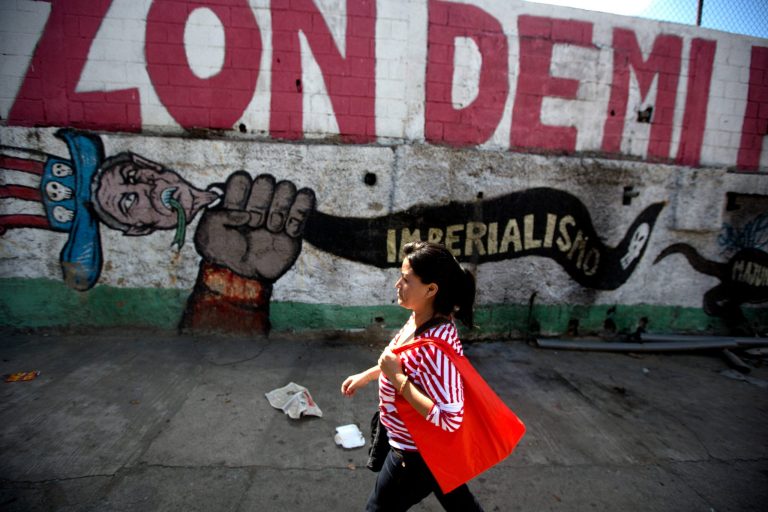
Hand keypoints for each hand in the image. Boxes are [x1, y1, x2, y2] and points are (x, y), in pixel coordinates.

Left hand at [194, 172, 315, 281]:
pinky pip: (307, 199)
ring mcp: (278, 209)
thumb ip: (216, 217)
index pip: (242, 177)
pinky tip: (289, 232)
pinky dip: (299, 214)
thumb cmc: (223, 253)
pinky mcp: (296, 223)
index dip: (239, 196)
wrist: (241, 276)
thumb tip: (245, 215)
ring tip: (272, 228)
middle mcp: (258, 200)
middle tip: (254, 224)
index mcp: (236, 197)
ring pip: (287, 186)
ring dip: (280, 208)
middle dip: (259, 203)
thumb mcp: (206, 235)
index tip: (236, 215)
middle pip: (266, 180)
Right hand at [341, 373, 367, 396]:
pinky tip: (352, 395)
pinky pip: (353, 389)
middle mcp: (351, 381)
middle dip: (346, 391)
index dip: (343, 389)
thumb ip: (350, 388)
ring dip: (349, 392)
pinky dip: (352, 392)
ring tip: (349, 397)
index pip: (344, 385)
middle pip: (346, 387)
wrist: (367, 377)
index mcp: (349, 380)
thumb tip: (347, 391)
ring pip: (350, 388)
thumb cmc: (360, 380)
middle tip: (347, 396)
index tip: (344, 394)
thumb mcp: (354, 384)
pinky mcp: (357, 384)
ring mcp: (354, 383)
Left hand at [378, 347, 402, 381]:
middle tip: (394, 354)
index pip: (388, 348)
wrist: (396, 376)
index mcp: (386, 354)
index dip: (392, 348)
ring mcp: (380, 362)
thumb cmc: (398, 365)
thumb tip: (394, 346)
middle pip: (385, 351)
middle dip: (389, 352)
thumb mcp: (398, 356)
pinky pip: (382, 361)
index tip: (396, 350)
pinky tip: (389, 363)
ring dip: (386, 356)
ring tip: (391, 360)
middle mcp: (382, 357)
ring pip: (383, 356)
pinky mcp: (380, 366)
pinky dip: (384, 361)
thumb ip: (395, 349)